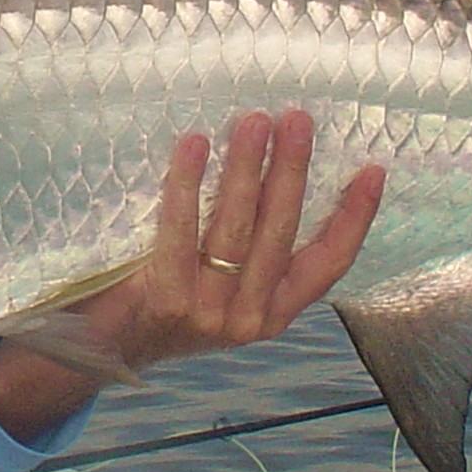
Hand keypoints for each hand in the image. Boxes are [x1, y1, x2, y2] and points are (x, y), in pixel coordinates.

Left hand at [0, 112, 383, 442]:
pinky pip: (180, 230)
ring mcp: (208, 314)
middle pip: (281, 233)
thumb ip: (252, 254)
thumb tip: (277, 167)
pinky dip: (188, 184)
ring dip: (247, 169)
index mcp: (273, 315)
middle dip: (292, 170)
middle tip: (296, 119)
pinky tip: (194, 144)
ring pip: (236, 230)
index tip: (373, 169)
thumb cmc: (163, 305)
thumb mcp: (223, 290)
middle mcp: (248, 320)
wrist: (99, 352)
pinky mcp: (165, 301)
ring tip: (253, 122)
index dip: (354, 218)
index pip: (328, 265)